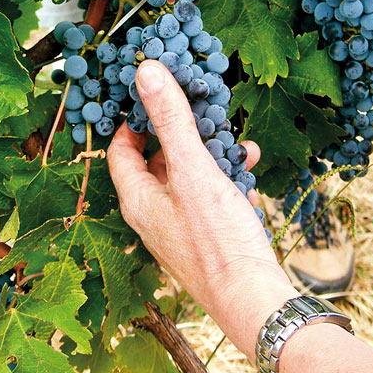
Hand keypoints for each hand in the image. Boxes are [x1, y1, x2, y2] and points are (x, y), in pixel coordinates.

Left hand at [108, 60, 296, 358]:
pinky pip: (210, 202)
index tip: (151, 98)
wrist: (253, 301)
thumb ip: (172, 120)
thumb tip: (146, 71)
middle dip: (180, 135)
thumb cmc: (218, 240)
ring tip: (237, 142)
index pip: (119, 150)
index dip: (132, 121)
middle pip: (156, 163)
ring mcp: (179, 231)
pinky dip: (226, 183)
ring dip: (210, 156)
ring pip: (188, 180)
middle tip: (200, 111)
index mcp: (137, 199)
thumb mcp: (194, 170)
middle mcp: (151, 217)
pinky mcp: (206, 242)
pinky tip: (250, 174)